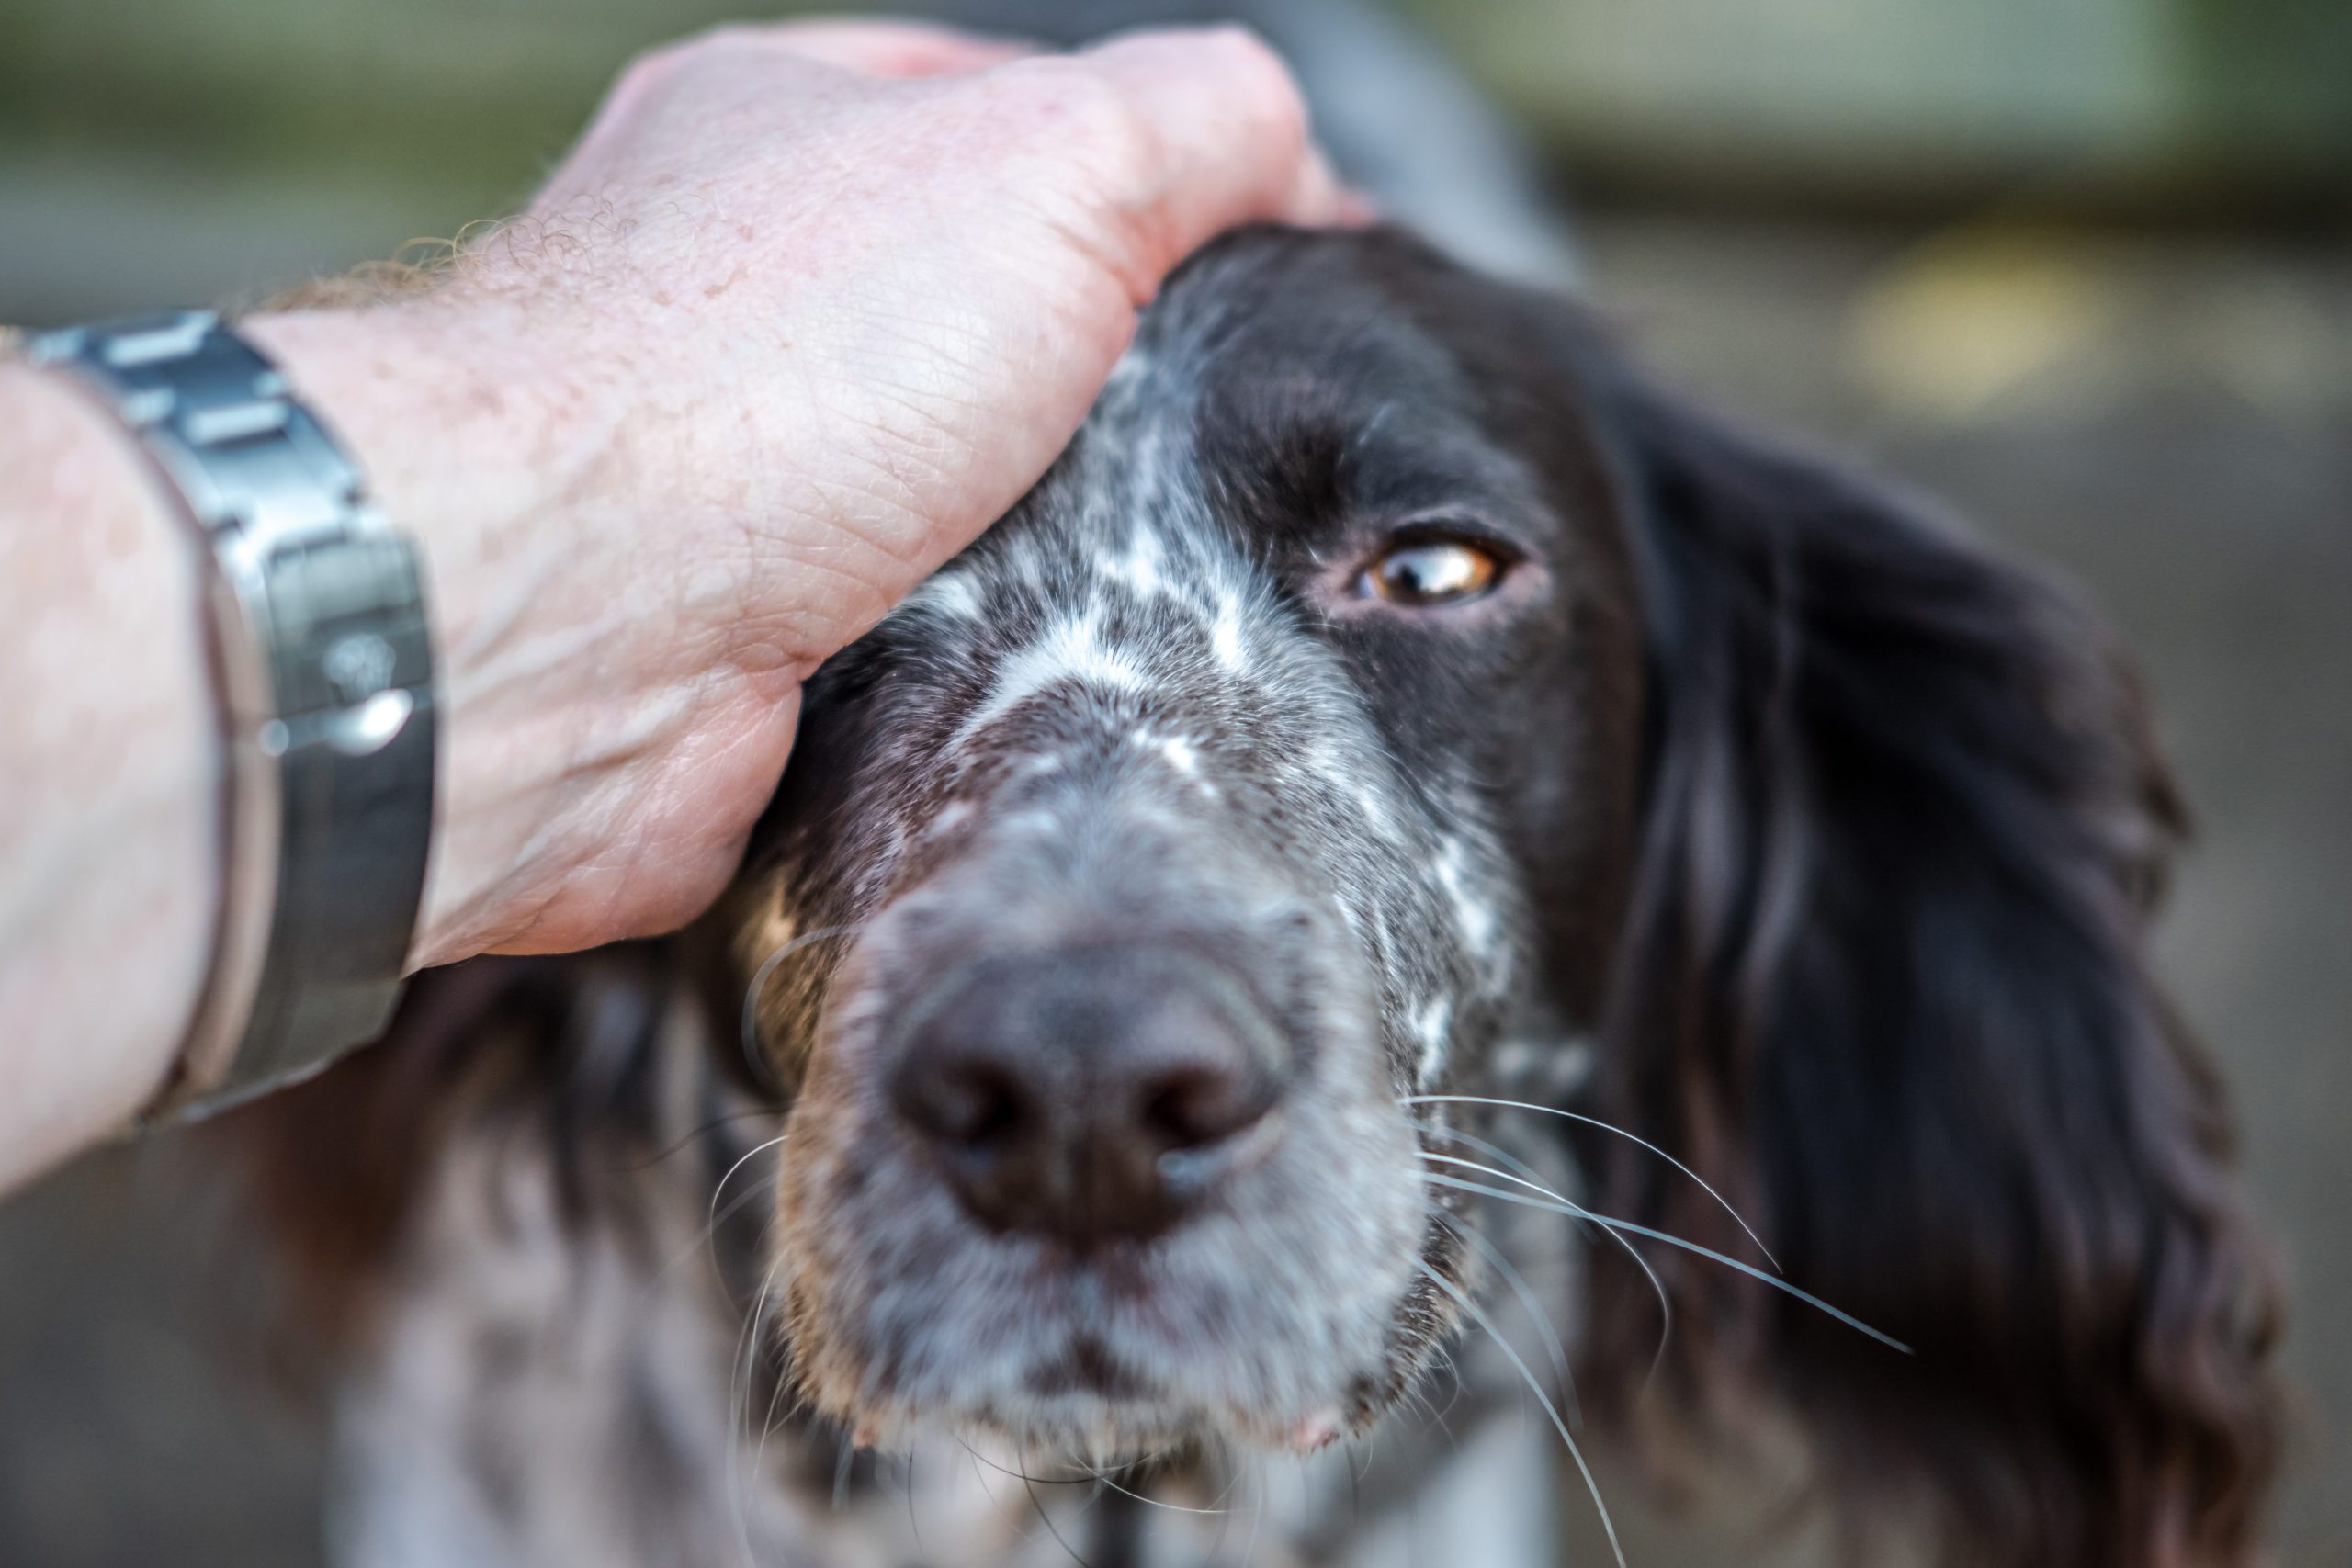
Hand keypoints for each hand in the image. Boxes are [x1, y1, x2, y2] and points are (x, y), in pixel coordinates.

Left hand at [248, 20, 1348, 965]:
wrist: (569, 627)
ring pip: (965, 491)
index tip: (1289, 263)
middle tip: (1224, 431)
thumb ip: (1198, 123)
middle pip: (998, 316)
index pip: (1020, 118)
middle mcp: (739, 295)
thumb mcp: (1052, 164)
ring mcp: (729, 471)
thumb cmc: (774, 368)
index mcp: (785, 128)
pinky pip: (918, 630)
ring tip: (1148, 560)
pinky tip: (1048, 659)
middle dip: (1116, 378)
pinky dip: (988, 647)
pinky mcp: (738, 634)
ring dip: (1057, 533)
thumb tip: (1297, 161)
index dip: (1169, 179)